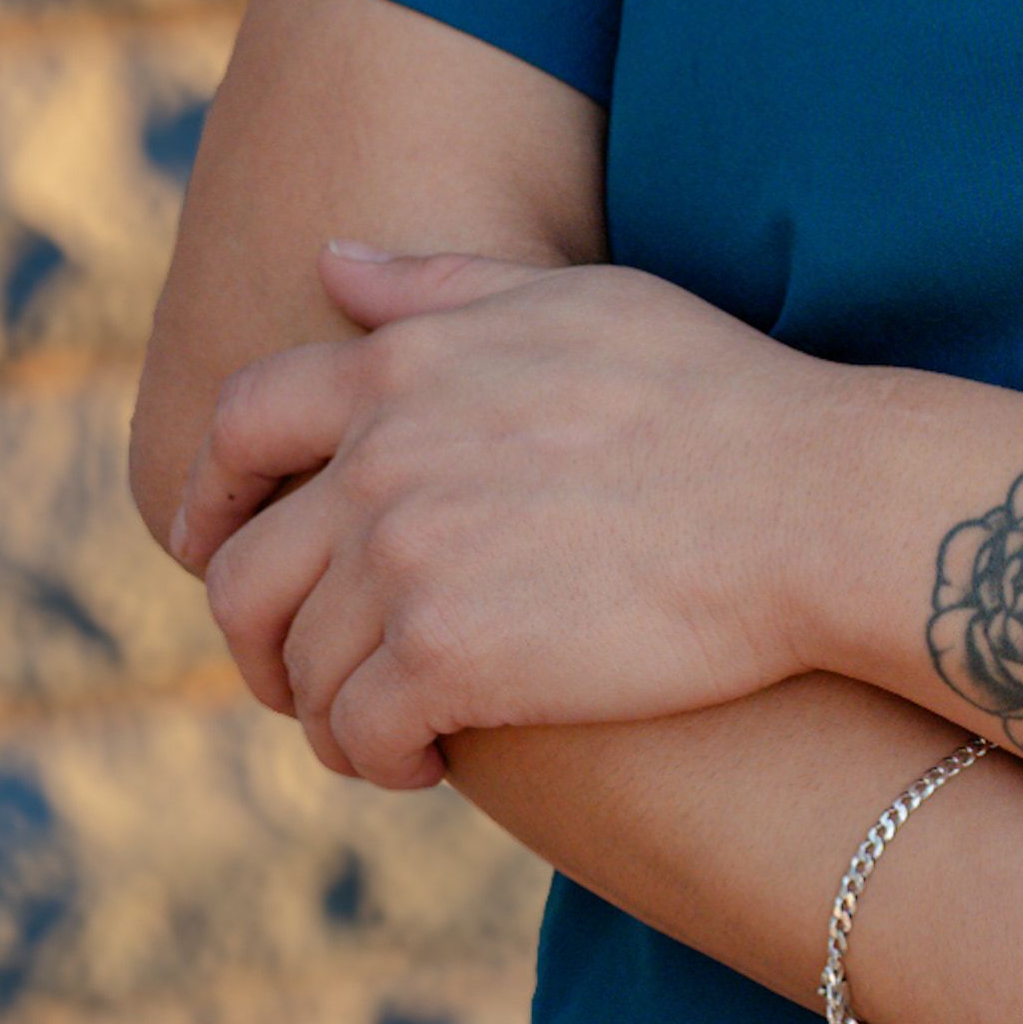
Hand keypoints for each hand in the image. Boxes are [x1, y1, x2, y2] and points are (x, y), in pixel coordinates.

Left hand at [176, 244, 841, 790]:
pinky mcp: (447, 657)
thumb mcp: (576, 303)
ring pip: (302, 665)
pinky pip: (357, 729)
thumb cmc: (718, 396)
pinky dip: (374, 757)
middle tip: (298, 675)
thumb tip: (332, 261)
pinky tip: (422, 762)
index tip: (214, 543)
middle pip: (245, 569)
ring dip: (326, 709)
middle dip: (257, 636)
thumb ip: (440, 286)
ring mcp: (407, 559)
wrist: (811, 504)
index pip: (240, 422)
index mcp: (402, 366)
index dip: (211, 492)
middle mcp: (381, 458)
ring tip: (381, 730)